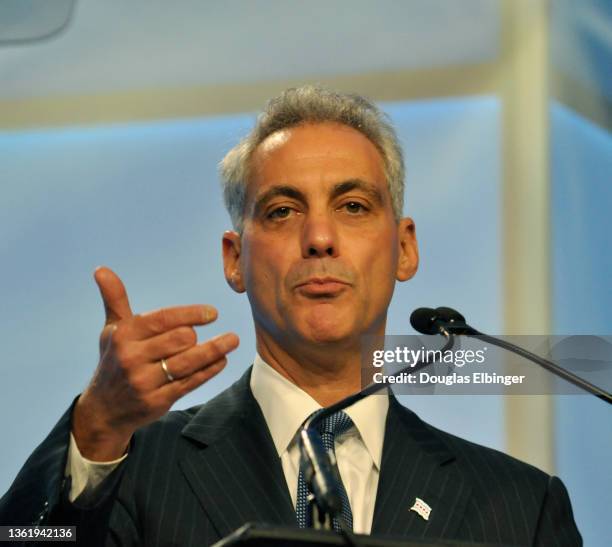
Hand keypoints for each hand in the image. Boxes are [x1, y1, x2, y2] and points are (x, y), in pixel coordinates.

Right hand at [72, 266, 238, 460]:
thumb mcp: (112, 329)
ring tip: (233, 340)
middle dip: (196, 336)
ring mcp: (144, 382)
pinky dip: (209, 370)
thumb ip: (115, 299)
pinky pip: (190, 382)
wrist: (104, 409)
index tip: (212, 313)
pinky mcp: (157, 401)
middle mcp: (131, 358)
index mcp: (123, 335)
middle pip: (179, 340)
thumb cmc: (114, 359)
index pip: (163, 319)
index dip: (191, 314)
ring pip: (188, 362)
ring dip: (214, 350)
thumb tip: (102, 269)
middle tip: (207, 333)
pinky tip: (221, 360)